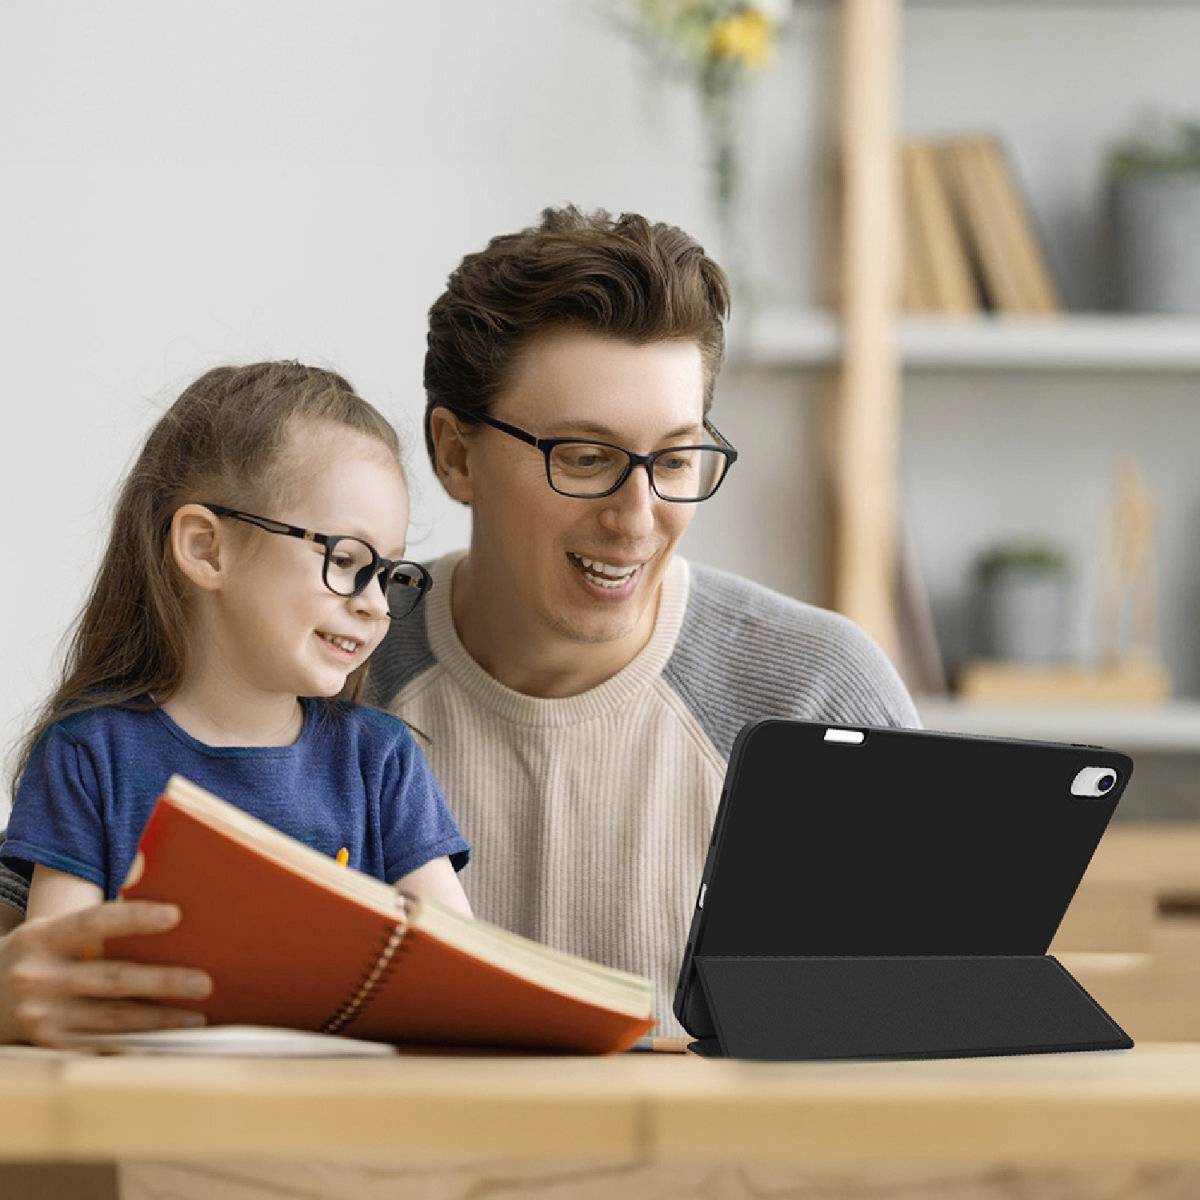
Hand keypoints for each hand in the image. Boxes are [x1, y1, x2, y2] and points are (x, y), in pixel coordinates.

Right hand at [0, 900, 212, 1047]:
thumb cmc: (35, 956)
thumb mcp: (50, 931)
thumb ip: (95, 926)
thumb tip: (166, 917)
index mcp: (43, 937)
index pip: (95, 921)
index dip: (135, 919)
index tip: (175, 915)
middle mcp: (39, 977)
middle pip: (112, 978)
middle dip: (163, 982)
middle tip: (205, 983)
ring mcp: (42, 1016)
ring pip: (112, 1018)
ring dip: (159, 1019)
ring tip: (196, 1017)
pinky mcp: (48, 1045)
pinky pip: (99, 1044)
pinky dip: (134, 1042)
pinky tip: (164, 1041)